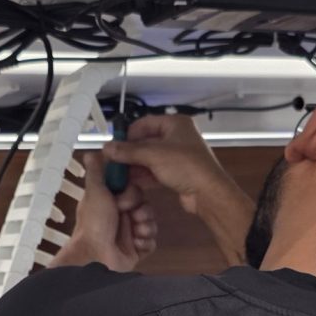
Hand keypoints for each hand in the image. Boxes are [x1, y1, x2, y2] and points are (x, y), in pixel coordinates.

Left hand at [54, 152, 157, 271]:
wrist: (96, 257)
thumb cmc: (94, 224)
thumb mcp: (94, 192)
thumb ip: (96, 172)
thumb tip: (91, 152)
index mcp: (111, 203)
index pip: (135, 191)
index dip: (133, 194)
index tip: (125, 199)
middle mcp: (121, 217)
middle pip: (146, 207)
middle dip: (142, 212)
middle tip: (132, 218)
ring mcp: (130, 235)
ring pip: (151, 224)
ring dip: (145, 228)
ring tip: (135, 234)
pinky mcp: (137, 250)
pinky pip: (152, 242)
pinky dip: (145, 242)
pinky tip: (136, 245)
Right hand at [103, 115, 231, 215]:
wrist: (208, 193)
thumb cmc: (187, 166)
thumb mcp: (154, 155)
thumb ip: (129, 151)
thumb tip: (107, 148)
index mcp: (175, 123)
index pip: (144, 123)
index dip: (128, 134)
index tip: (113, 145)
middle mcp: (177, 136)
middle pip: (146, 141)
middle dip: (129, 152)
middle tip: (113, 161)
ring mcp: (177, 155)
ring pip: (149, 157)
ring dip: (134, 165)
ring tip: (118, 174)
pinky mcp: (176, 172)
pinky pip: (155, 170)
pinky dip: (143, 174)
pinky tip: (129, 181)